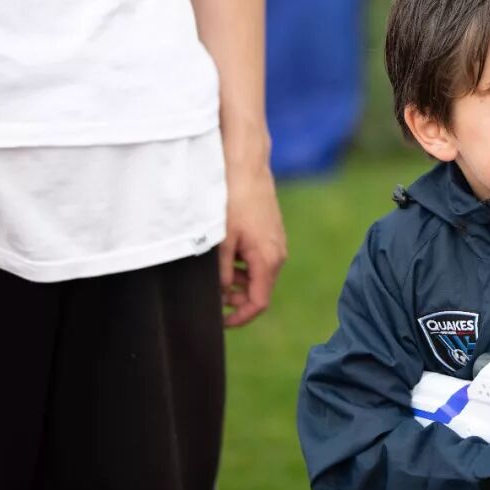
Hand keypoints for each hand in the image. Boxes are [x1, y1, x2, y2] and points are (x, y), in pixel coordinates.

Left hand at [220, 158, 286, 326]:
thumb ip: (222, 272)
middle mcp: (277, 255)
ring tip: (215, 274)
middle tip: (212, 297)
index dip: (240, 317)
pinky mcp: (270, 234)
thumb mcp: (222, 240)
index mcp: (268, 260)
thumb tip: (221, 296)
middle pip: (259, 291)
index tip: (220, 321)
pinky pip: (259, 260)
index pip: (259, 303)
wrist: (247, 168)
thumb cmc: (234, 201)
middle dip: (236, 299)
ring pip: (258, 275)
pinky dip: (242, 266)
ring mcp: (276, 244)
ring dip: (238, 282)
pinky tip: (225, 255)